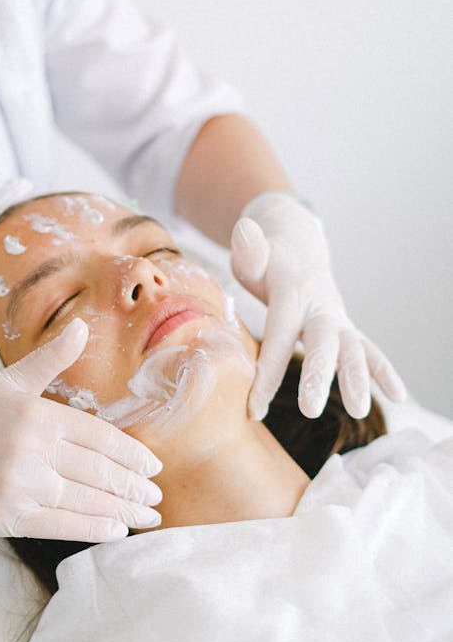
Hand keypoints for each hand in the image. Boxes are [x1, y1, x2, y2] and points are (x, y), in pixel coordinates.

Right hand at [0, 319, 161, 540]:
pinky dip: (93, 528)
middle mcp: (32, 451)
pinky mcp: (8, 516)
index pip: (100, 438)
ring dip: (123, 510)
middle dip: (134, 486)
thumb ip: (49, 358)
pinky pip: (62, 525)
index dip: (132, 454)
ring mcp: (20, 486)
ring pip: (86, 501)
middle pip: (99, 472)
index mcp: (38, 416)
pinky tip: (116, 529)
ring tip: (147, 516)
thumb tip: (82, 326)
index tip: (155, 466)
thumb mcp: (8, 382)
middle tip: (157, 496)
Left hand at [230, 193, 405, 420]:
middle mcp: (319, 306)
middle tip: (310, 410)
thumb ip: (249, 250)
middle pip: (321, 342)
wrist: (297, 247)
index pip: (278, 336)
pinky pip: (368, 350)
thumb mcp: (252, 254)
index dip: (266, 373)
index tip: (254, 408)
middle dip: (318, 375)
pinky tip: (398, 396)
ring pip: (352, 349)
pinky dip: (384, 371)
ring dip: (358, 379)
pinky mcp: (346, 329)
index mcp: (292, 292)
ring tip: (360, 411)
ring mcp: (337, 318)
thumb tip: (243, 230)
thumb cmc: (266, 261)